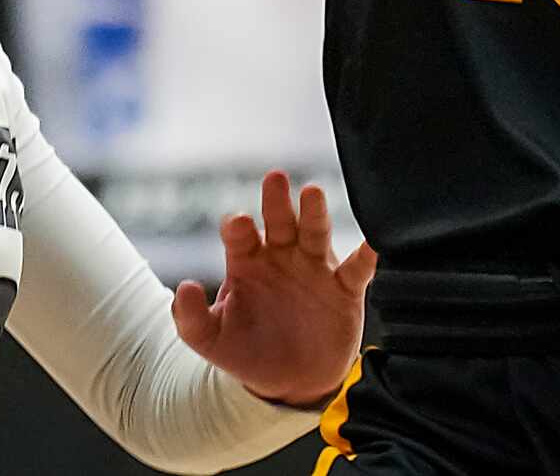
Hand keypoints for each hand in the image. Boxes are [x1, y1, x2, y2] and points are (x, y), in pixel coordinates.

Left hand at [170, 172, 378, 408]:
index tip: (240, 224)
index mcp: (247, 261)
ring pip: (316, 233)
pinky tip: (375, 241)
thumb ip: (191, 318)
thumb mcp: (211, 340)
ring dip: (315, 214)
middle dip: (276, 201)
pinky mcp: (344, 289)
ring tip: (313, 193)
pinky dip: (368, 254)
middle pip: (280, 221)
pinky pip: (358, 268)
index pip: (241, 234)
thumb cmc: (247, 350)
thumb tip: (184, 288)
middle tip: (274, 179)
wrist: (290, 382)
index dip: (239, 227)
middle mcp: (281, 256)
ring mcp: (314, 268)